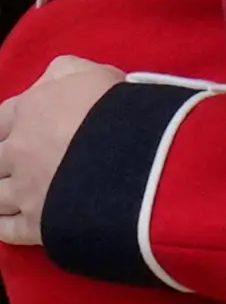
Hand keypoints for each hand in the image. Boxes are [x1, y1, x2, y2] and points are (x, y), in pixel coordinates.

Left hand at [0, 58, 125, 246]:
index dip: (6, 126)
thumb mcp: (94, 72)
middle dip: (3, 162)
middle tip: (16, 164)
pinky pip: (6, 231)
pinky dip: (2, 227)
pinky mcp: (36, 224)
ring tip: (11, 194)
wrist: (134, 154)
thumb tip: (49, 83)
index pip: (0, 119)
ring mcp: (23, 190)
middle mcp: (17, 151)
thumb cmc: (117, 108)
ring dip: (1, 194)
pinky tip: (4, 224)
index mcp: (29, 112)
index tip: (14, 132)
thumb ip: (65, 73)